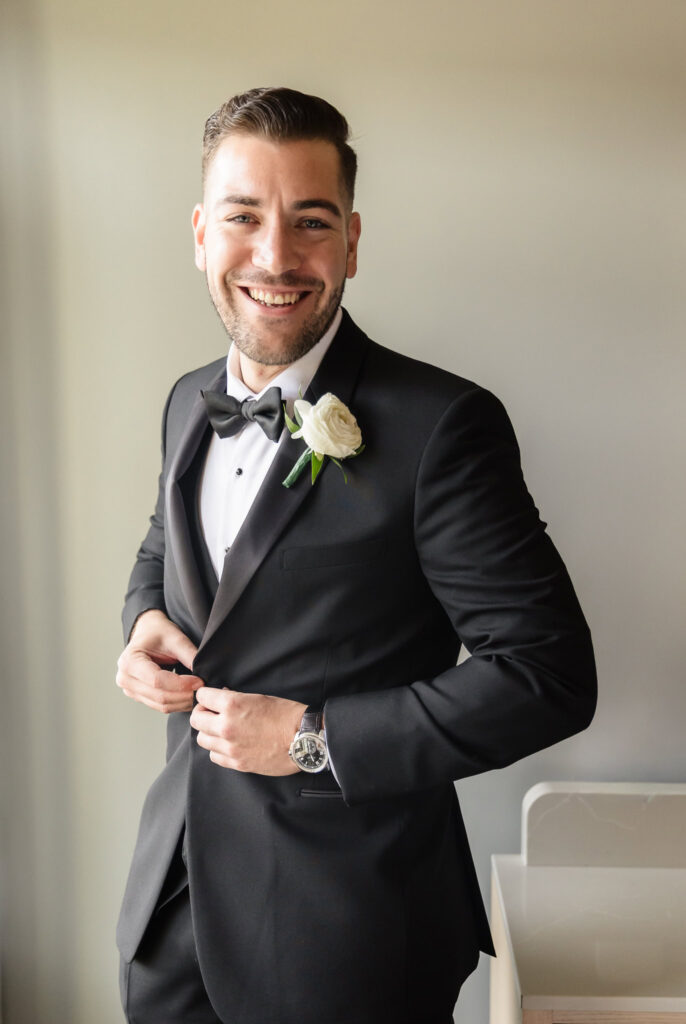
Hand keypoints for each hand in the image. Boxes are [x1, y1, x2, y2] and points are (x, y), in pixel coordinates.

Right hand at [116, 609, 203, 712]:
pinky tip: (189, 696)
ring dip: (183, 702)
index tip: (200, 681)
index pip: (157, 681)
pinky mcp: (139, 696)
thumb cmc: (158, 632)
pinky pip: (160, 706)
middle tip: (203, 690)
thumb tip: (203, 673)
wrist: (147, 633)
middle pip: (159, 696)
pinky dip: (177, 703)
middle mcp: (125, 679)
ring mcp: (130, 690)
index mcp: (130, 661)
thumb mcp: (175, 638)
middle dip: (184, 695)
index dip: (181, 684)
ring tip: (199, 694)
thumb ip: (189, 655)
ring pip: (161, 705)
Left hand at [190, 688, 305, 774]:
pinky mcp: (237, 763)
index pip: (202, 697)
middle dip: (203, 713)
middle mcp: (226, 726)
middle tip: (212, 713)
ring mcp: (230, 747)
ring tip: (221, 730)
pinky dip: (218, 749)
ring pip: (202, 740)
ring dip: (209, 732)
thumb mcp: (259, 697)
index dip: (206, 695)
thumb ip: (235, 699)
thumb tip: (221, 697)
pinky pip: (214, 756)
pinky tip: (228, 744)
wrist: (304, 738)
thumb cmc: (286, 715)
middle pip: (196, 720)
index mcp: (232, 705)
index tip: (210, 698)